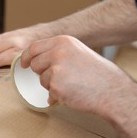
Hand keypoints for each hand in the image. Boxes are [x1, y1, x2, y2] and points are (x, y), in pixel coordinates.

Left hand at [20, 35, 134, 116]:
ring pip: (42, 79)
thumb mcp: (77, 53)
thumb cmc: (98, 74)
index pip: (34, 47)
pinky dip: (58, 96)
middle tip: (61, 78)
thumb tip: (38, 59)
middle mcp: (57, 52)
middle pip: (35, 63)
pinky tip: (73, 93)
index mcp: (63, 41)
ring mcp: (55, 68)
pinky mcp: (55, 84)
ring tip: (72, 85)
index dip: (27, 57)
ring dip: (52, 85)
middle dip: (43, 73)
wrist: (112, 90)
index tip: (24, 64)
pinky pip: (49, 92)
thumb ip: (59, 53)